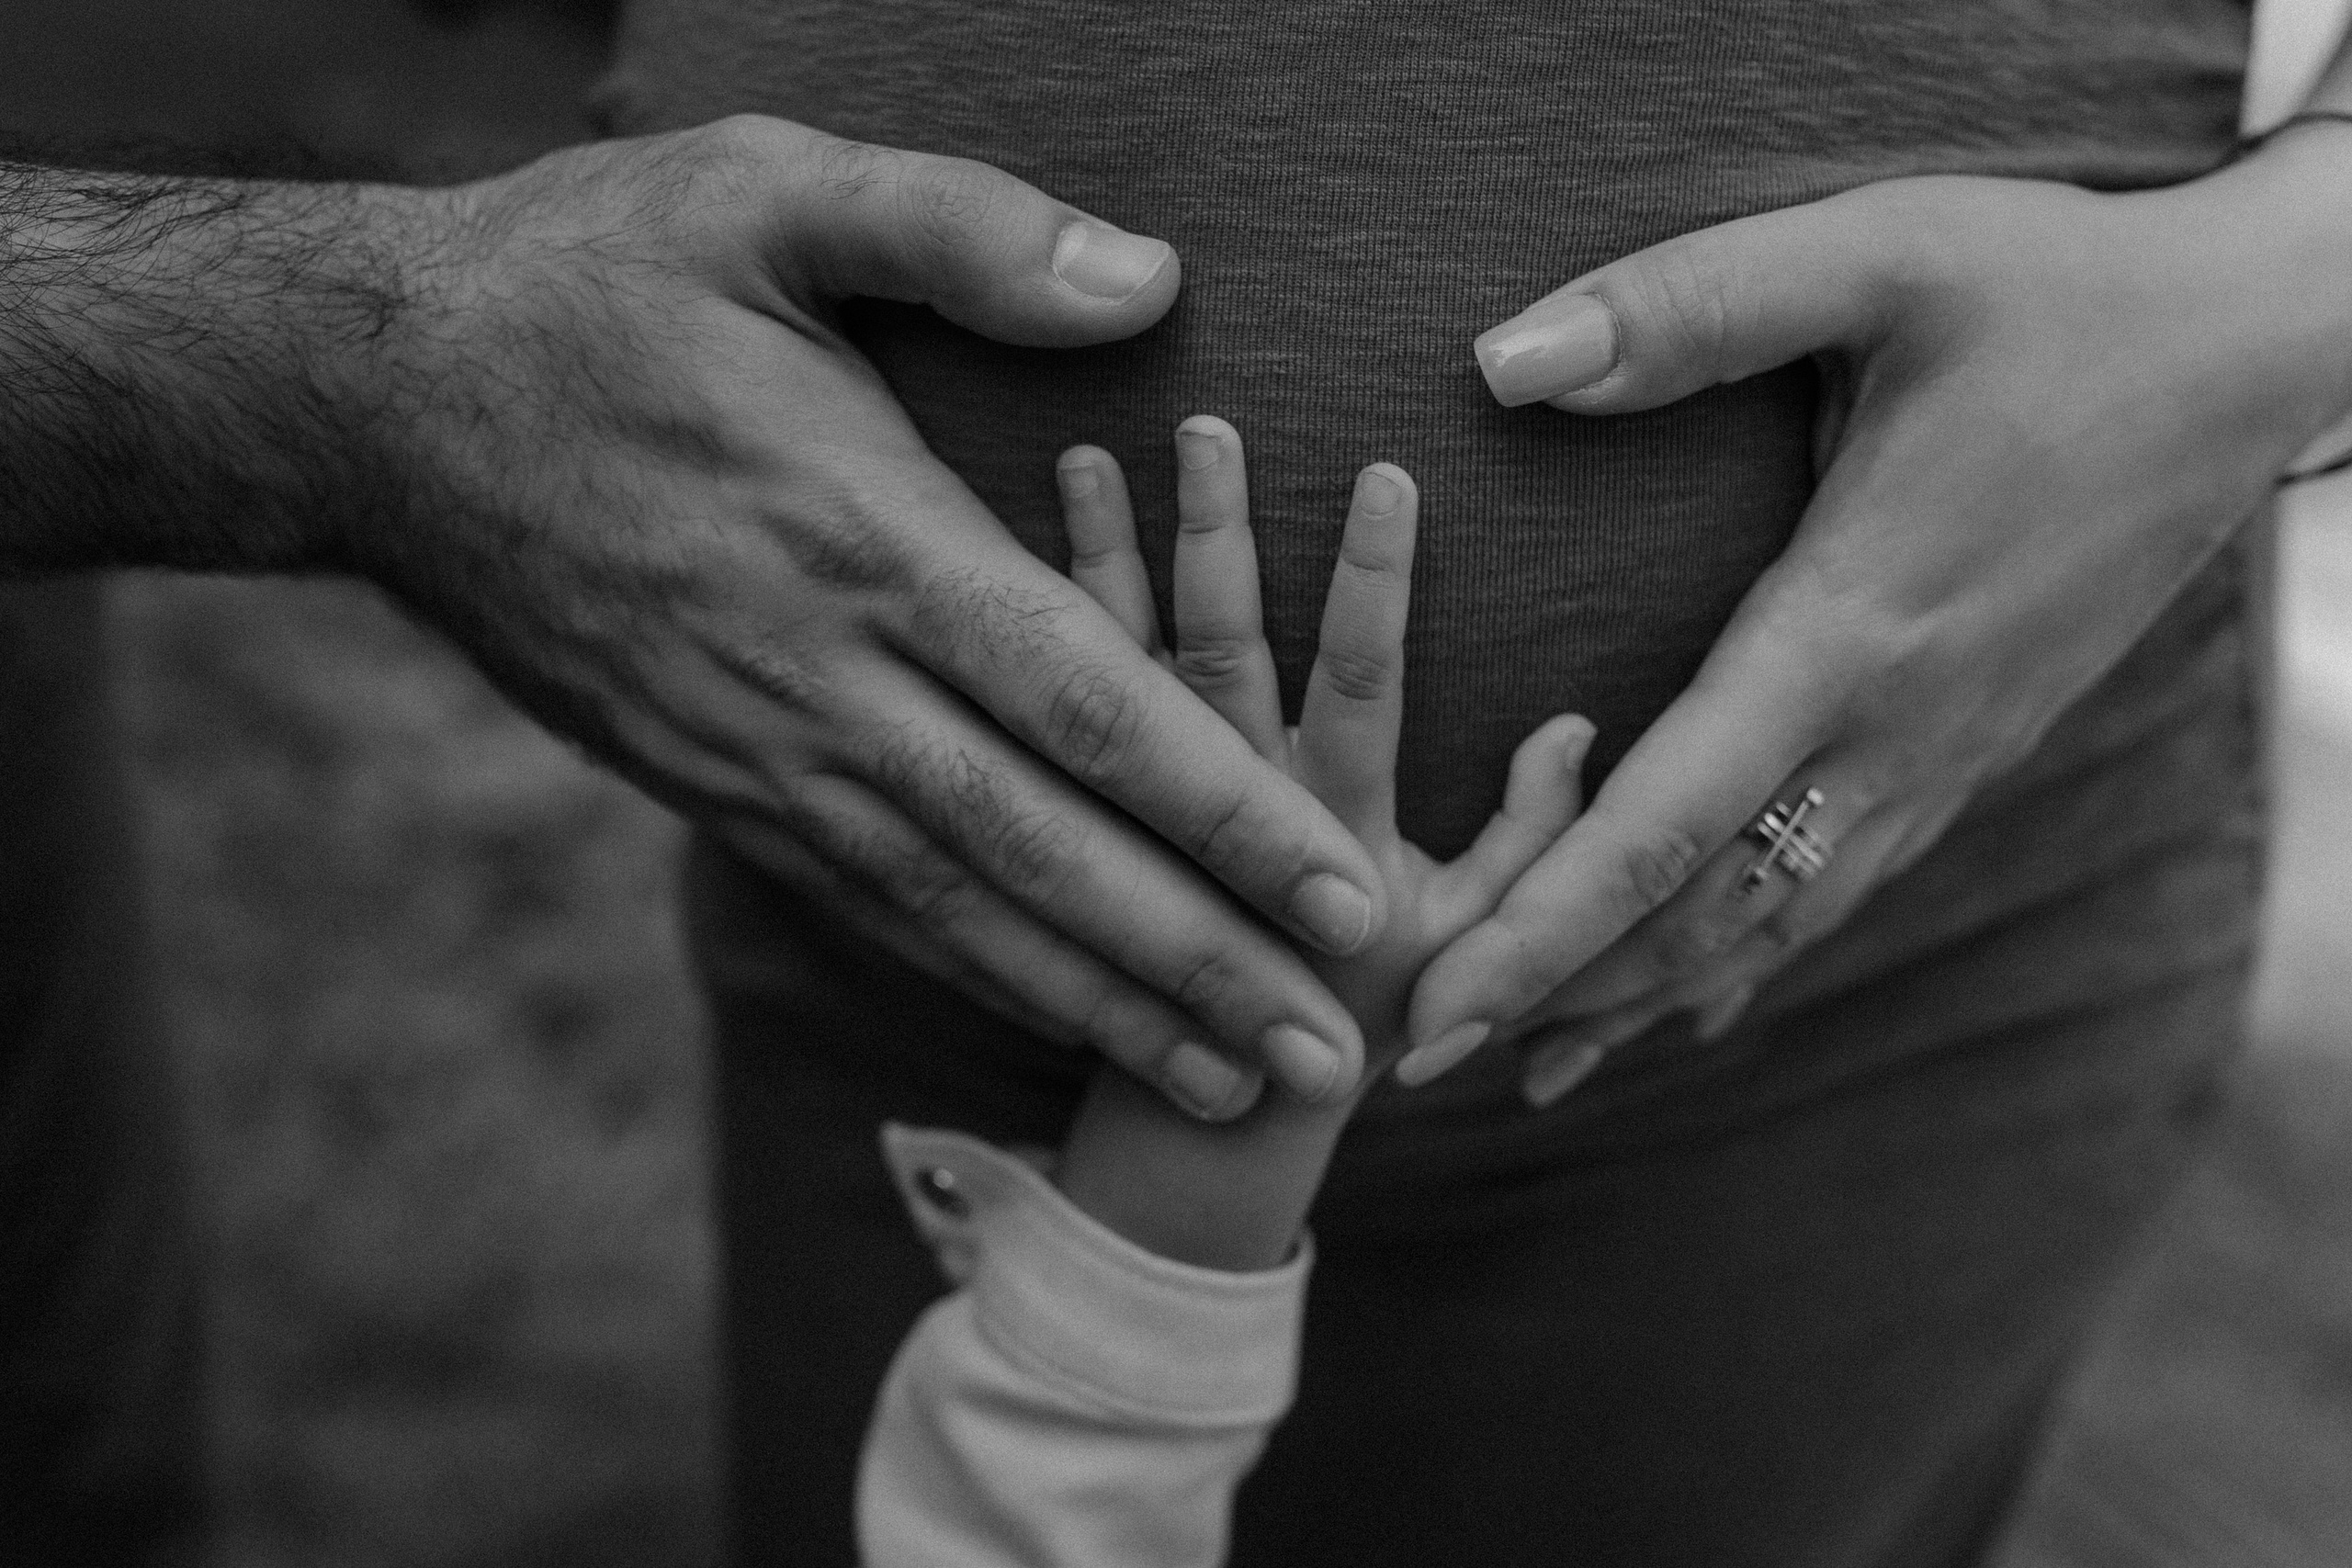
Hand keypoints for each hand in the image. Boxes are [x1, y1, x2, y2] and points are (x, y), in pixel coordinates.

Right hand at [350, 120, 1392, 1113]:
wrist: (374, 401)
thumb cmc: (587, 281)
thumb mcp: (764, 191)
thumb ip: (962, 232)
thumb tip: (1149, 281)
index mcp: (866, 541)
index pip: (1085, 704)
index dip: (1225, 810)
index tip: (1344, 891)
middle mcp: (821, 681)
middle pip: (1042, 852)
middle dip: (1194, 962)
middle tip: (1329, 1053)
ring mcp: (759, 752)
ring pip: (957, 911)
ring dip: (1101, 1006)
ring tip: (1226, 1088)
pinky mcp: (712, 783)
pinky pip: (868, 903)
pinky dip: (976, 974)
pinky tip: (1060, 1019)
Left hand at [1055, 417, 1592, 1075]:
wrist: (1216, 1115)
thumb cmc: (1367, 1018)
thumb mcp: (1474, 936)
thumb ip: (1536, 836)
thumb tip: (1576, 723)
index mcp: (1332, 832)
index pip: (1358, 682)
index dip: (1370, 582)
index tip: (1383, 473)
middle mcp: (1234, 812)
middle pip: (1221, 652)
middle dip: (1217, 530)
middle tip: (1204, 423)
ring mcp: (1152, 813)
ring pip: (1122, 666)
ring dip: (1105, 555)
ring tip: (1083, 449)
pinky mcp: (1090, 813)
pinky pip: (1061, 710)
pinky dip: (1045, 620)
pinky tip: (1017, 532)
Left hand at [1400, 126, 2351, 1101]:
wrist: (2257, 349)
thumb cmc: (2066, 289)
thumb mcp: (1884, 255)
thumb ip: (1694, 306)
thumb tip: (1501, 362)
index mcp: (1850, 626)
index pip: (1665, 823)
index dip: (1539, 932)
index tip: (1433, 1016)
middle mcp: (1897, 727)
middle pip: (1702, 913)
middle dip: (1558, 996)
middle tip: (1421, 1060)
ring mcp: (1945, 753)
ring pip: (1774, 923)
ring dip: (1641, 997)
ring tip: (1528, 1062)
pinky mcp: (1971, 747)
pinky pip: (1838, 890)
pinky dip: (1744, 960)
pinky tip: (1690, 1006)